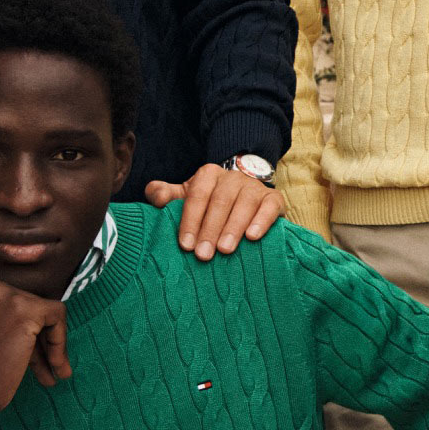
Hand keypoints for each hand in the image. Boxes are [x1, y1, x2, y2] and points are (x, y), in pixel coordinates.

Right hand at [0, 275, 69, 415]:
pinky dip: (60, 340)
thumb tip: (38, 305)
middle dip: (33, 335)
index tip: (16, 348)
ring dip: (48, 342)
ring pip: (41, 309)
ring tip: (54, 371)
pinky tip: (56, 366)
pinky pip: (57, 314)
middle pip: (22, 302)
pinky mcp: (23, 308)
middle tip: (39, 366)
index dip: (14, 324)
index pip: (2, 296)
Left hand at [144, 163, 281, 259]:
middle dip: (210, 229)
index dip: (190, 220)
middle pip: (220, 201)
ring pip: (244, 203)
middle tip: (203, 255)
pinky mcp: (274, 199)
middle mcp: (232, 177)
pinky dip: (261, 221)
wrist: (245, 197)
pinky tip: (253, 237)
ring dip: (233, 227)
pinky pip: (269, 207)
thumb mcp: (186, 197)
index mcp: (208, 174)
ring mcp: (255, 187)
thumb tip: (154, 195)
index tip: (185, 245)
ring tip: (225, 250)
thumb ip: (166, 195)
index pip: (197, 196)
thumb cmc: (210, 203)